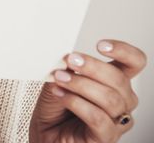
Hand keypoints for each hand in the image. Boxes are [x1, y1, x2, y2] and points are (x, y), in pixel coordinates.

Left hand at [30, 39, 146, 142]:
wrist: (44, 132)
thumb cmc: (55, 106)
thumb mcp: (59, 79)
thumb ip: (66, 68)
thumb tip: (69, 57)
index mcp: (114, 81)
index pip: (134, 63)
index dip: (124, 51)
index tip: (101, 45)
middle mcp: (121, 100)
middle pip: (119, 79)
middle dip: (92, 67)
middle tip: (70, 60)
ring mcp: (116, 121)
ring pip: (110, 98)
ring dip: (80, 84)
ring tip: (59, 78)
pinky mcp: (105, 138)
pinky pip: (99, 119)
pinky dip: (77, 103)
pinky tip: (61, 95)